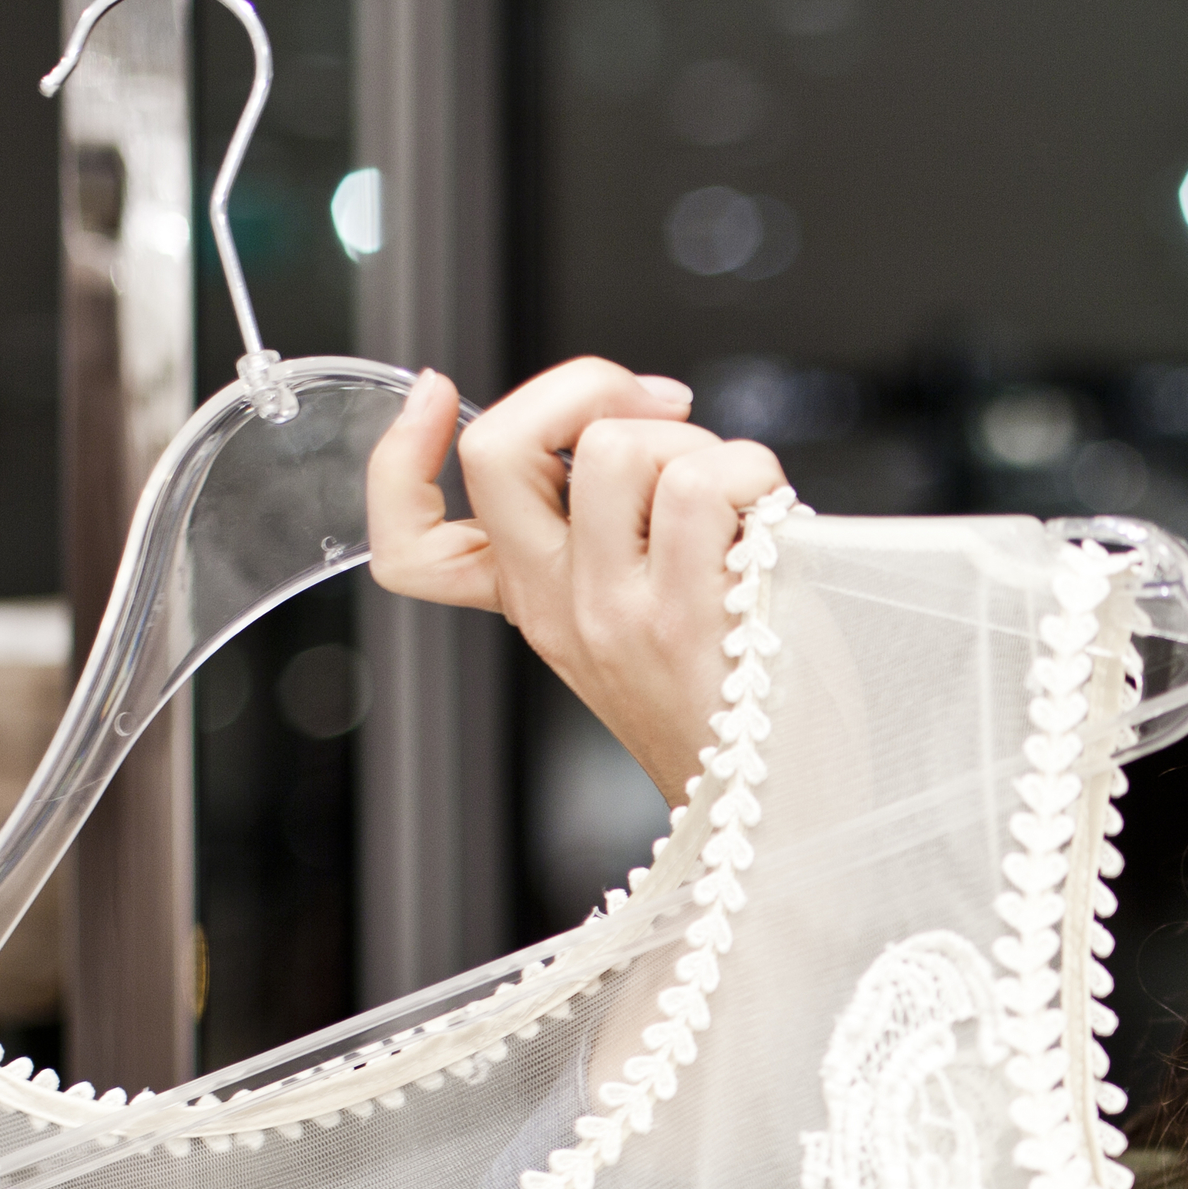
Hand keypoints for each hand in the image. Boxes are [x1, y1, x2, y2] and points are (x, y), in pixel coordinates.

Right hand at [365, 359, 785, 804]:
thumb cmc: (737, 698)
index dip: (397, 456)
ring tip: (734, 495)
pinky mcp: (689, 615)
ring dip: (694, 440)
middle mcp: (559, 608)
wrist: (790, 803)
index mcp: (534, 604)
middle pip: (498, 450)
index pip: (409, 546)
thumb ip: (609, 534)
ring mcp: (616, 613)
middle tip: (658, 409)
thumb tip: (633, 420)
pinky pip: (701, 482)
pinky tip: (769, 513)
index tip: (436, 394)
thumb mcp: (638, 621)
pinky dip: (750, 470)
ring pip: (616, 446)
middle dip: (584, 385)